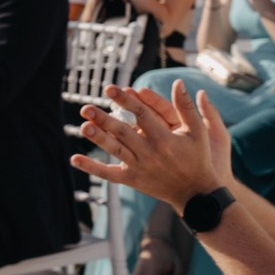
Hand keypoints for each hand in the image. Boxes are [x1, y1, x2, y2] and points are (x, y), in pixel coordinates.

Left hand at [72, 81, 225, 210]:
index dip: (125, 99)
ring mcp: (139, 167)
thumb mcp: (198, 131)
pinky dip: (92, 168)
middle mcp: (150, 152)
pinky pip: (109, 174)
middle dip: (104, 118)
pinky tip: (75, 159)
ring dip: (98, 138)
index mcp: (165, 138)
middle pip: (123, 131)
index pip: (141, 114)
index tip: (111, 88)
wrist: (195, 193)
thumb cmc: (198, 158)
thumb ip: (186, 106)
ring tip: (83, 125)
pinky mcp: (133, 180)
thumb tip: (178, 82)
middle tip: (86, 107)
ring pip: (115, 150)